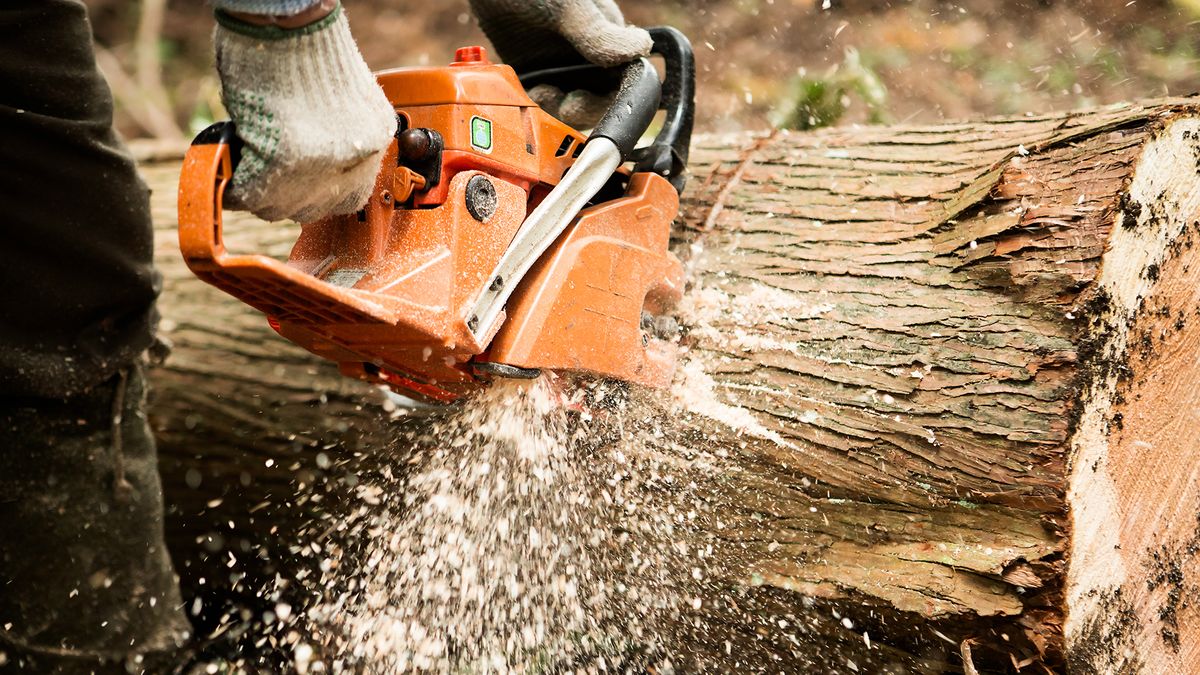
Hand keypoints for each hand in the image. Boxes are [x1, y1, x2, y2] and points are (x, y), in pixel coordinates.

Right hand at [213, 3, 396, 222]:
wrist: (288, 17)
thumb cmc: (304, 44)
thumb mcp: (339, 97)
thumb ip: (333, 133)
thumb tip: (307, 164)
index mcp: (375, 134)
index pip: (352, 194)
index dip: (317, 194)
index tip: (296, 187)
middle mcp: (358, 152)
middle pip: (318, 206)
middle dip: (286, 197)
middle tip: (264, 180)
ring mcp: (325, 160)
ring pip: (285, 206)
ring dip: (260, 193)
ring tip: (246, 170)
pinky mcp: (288, 160)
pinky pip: (256, 191)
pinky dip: (239, 185)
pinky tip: (233, 170)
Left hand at [468, 0, 650, 127]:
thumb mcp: (569, 9)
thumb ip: (600, 34)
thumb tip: (641, 48)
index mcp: (606, 37)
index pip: (623, 78)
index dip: (616, 96)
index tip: (599, 102)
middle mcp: (586, 57)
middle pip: (598, 99)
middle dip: (585, 109)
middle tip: (570, 106)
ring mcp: (559, 67)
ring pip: (569, 105)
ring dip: (559, 109)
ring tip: (542, 94)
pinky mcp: (533, 74)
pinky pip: (541, 100)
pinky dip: (537, 104)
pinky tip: (529, 92)